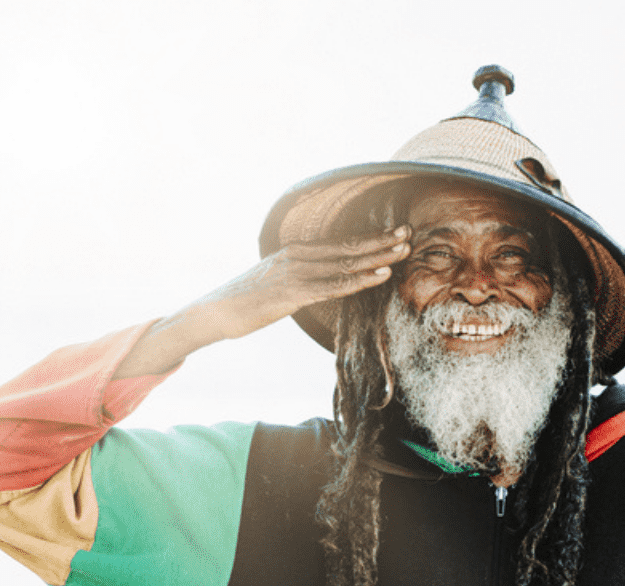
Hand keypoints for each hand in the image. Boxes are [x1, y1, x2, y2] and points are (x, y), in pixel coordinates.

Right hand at [213, 225, 411, 339]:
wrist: (214, 312)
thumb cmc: (244, 302)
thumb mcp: (275, 284)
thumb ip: (298, 280)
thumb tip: (317, 284)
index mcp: (295, 252)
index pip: (339, 243)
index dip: (369, 239)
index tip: (395, 233)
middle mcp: (298, 256)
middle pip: (347, 247)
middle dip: (381, 241)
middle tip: (410, 233)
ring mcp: (296, 273)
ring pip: (345, 263)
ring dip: (377, 257)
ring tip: (403, 250)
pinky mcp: (293, 293)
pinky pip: (334, 286)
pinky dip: (360, 279)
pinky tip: (380, 276)